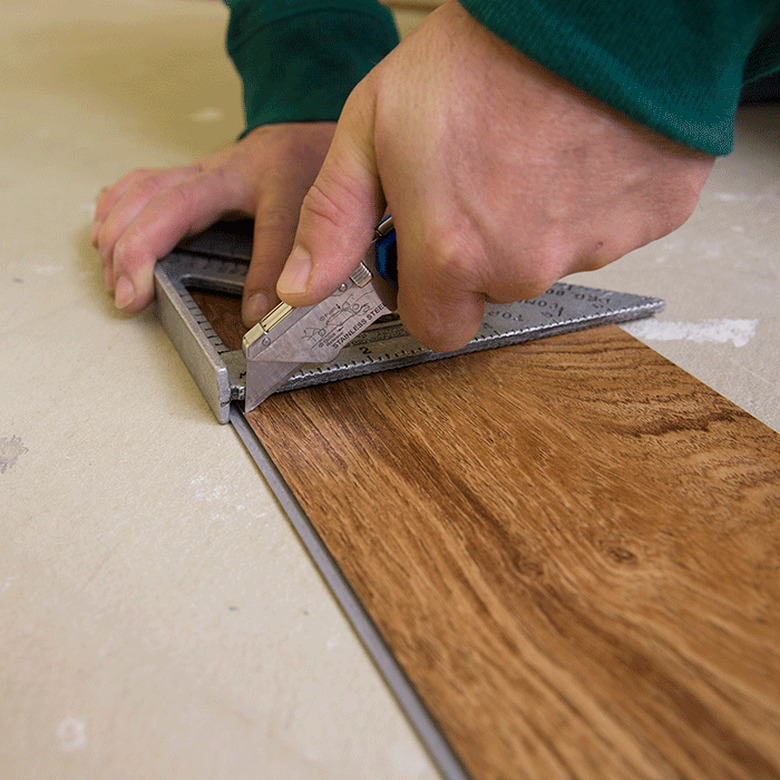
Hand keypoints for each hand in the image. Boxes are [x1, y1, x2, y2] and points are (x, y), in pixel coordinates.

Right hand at [92, 121, 335, 324]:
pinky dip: (116, 212)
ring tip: (112, 276)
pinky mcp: (185, 181)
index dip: (146, 252)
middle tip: (124, 298)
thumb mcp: (298, 212)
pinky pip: (137, 189)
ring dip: (115, 233)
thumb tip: (257, 312)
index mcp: (227, 179)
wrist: (304, 139)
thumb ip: (277, 261)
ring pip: (135, 193)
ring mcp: (190, 175)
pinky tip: (107, 234)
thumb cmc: (300, 168)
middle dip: (123, 250)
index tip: (135, 293)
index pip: (175, 210)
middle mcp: (202, 174)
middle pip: (144, 202)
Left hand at [277, 0, 714, 351]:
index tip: (424, 248)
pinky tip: (578, 146)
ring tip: (529, 146)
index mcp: (453, 255)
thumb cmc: (482, 53)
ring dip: (533, 221)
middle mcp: (525, 268)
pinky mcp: (648, 218)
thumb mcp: (373, 128)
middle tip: (478, 173)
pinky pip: (607, 228)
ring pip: (548, 260)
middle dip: (478, 250)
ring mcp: (594, 246)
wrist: (596, 6)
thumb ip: (334, 220)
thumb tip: (303, 289)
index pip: (435, 328)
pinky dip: (589, 198)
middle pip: (490, 290)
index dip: (424, 292)